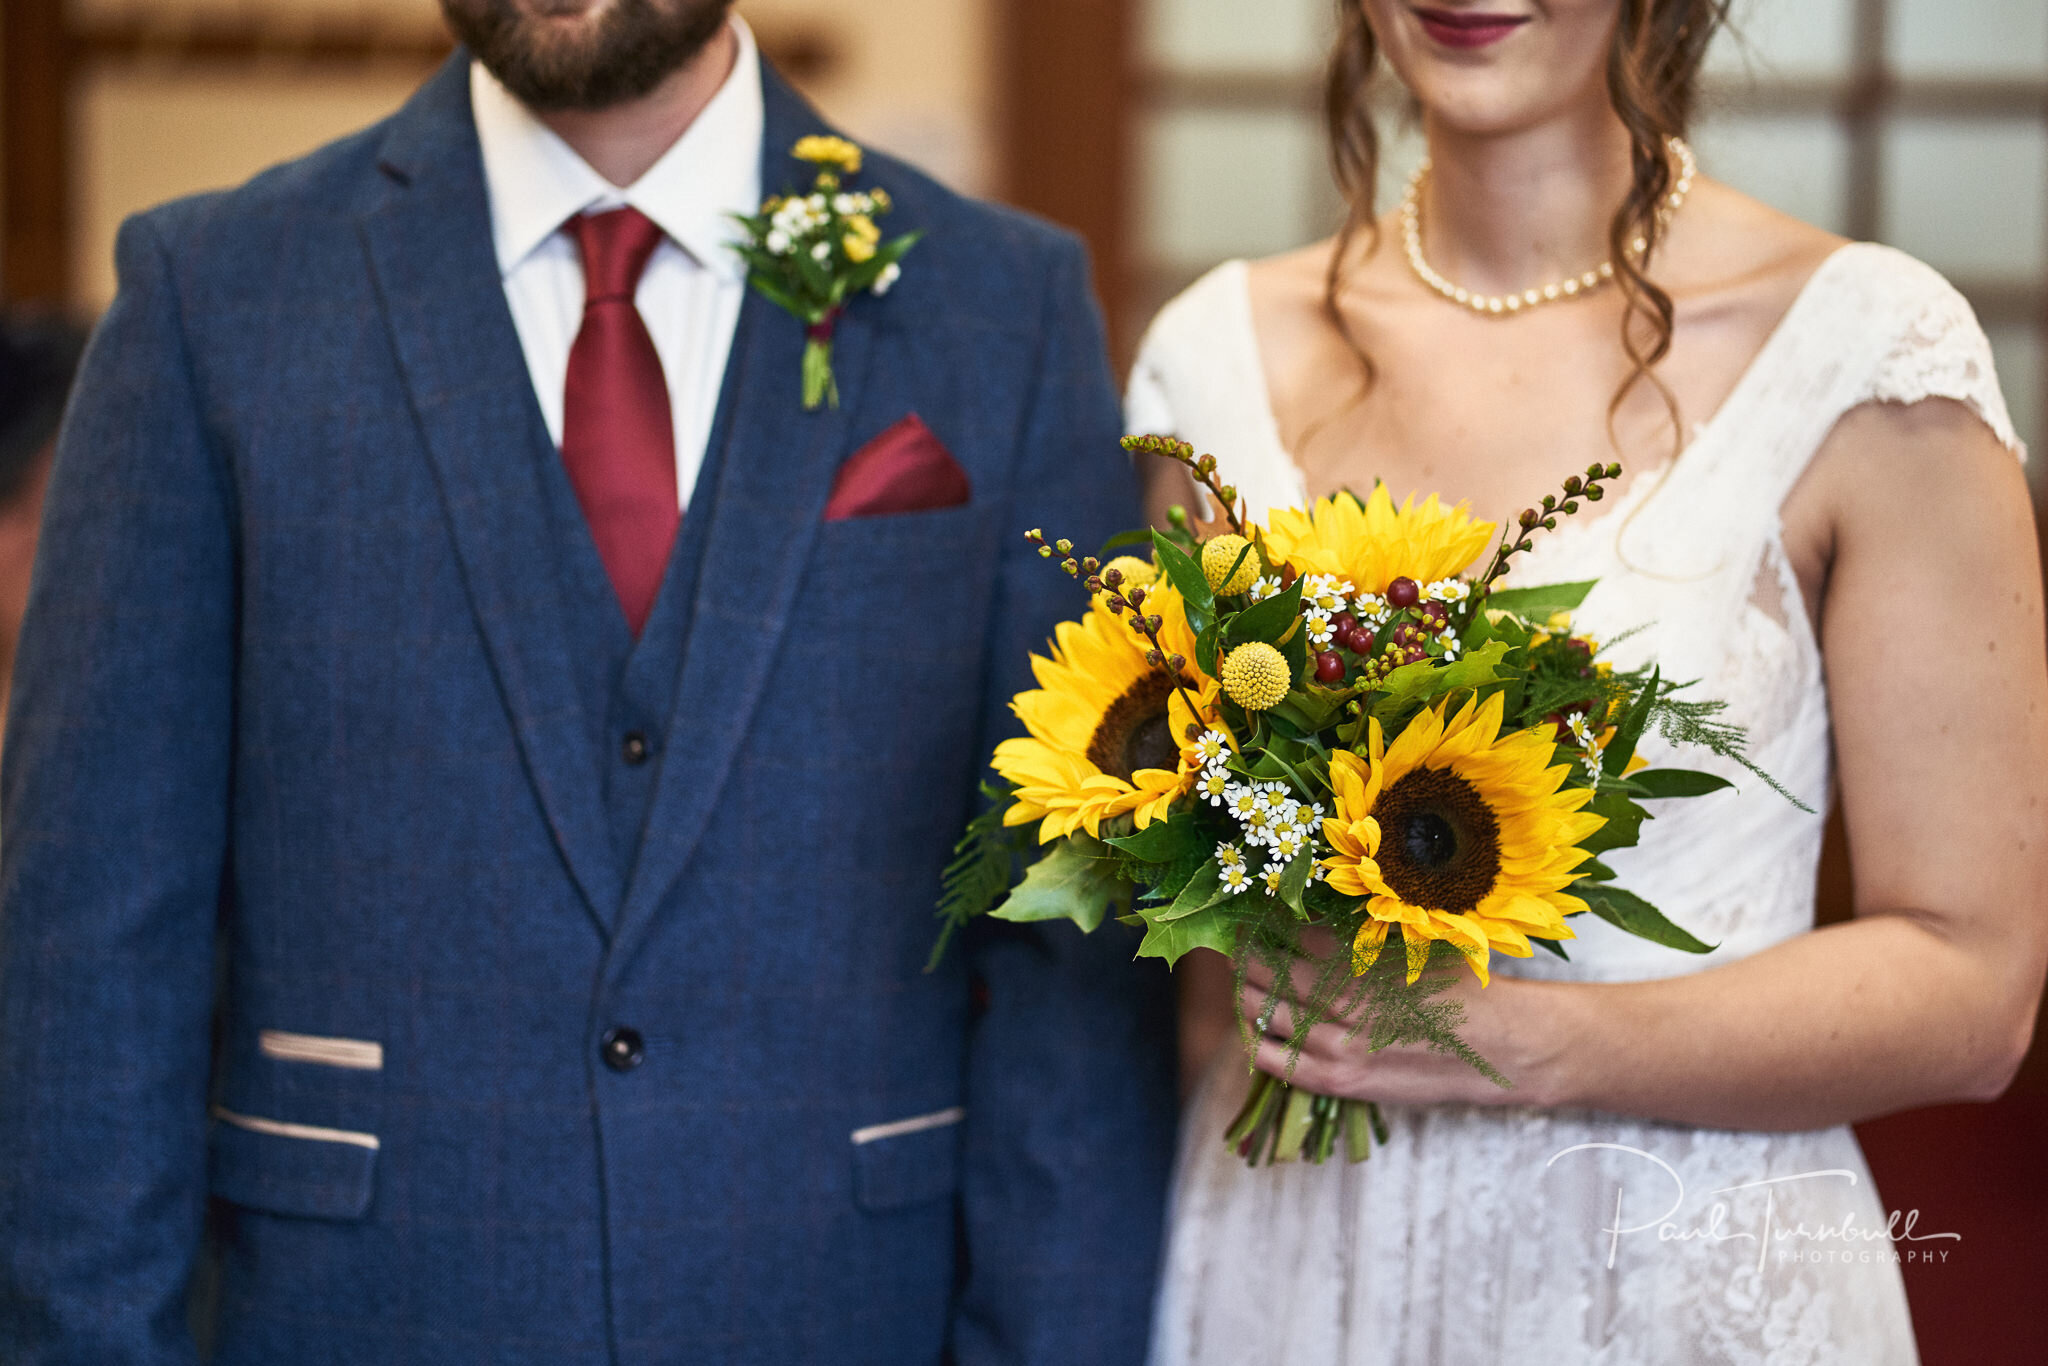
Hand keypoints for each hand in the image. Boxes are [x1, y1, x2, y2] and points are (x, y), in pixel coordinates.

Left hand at [1240, 928, 1566, 1107]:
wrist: (1497, 1047)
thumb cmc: (1456, 985)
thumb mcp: (1413, 940)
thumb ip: (1363, 927)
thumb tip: (1316, 899)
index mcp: (1357, 958)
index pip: (1285, 932)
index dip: (1259, 921)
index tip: (1246, 910)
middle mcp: (1340, 1000)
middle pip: (1264, 971)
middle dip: (1240, 954)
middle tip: (1231, 942)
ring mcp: (1335, 1044)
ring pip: (1261, 1014)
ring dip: (1241, 992)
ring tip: (1236, 977)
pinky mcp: (1338, 1080)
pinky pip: (1274, 1059)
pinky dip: (1254, 1037)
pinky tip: (1250, 1023)